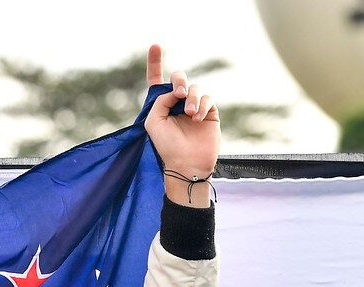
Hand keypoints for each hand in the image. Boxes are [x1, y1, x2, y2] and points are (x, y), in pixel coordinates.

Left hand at [143, 45, 219, 207]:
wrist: (186, 163)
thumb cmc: (166, 145)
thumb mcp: (154, 122)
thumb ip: (161, 100)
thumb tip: (177, 91)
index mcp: (160, 104)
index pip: (156, 79)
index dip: (155, 62)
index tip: (155, 45)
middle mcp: (177, 103)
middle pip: (179, 78)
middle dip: (179, 81)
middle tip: (179, 95)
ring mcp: (194, 106)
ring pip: (196, 88)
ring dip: (193, 99)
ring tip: (190, 114)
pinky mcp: (209, 112)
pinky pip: (208, 99)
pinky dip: (202, 105)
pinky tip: (197, 118)